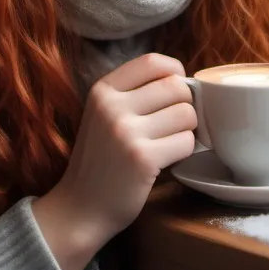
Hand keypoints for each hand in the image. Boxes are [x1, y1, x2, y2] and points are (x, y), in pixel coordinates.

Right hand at [32, 53, 195, 269]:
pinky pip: (186, 142)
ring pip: (186, 113)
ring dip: (187, 129)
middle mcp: (112, 106)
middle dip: (185, 104)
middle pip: (176, 87)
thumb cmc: (101, 159)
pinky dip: (184, 151)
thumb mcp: (103, 114)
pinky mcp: (143, 158)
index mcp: (103, 90)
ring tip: (170, 141)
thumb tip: (183, 79)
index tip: (176, 88)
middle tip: (174, 123)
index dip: (174, 71)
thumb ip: (134, 93)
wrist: (81, 207)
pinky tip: (168, 159)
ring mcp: (126, 132)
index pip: (152, 62)